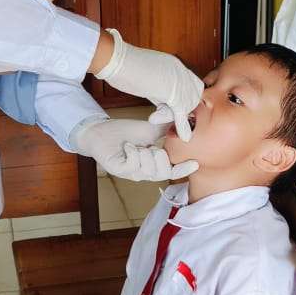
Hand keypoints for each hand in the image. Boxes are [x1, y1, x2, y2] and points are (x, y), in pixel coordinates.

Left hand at [70, 117, 197, 180]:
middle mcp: (143, 173)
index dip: (183, 170)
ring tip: (137, 146)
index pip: (171, 172)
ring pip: (149, 170)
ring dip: (145, 154)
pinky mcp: (118, 170)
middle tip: (151, 147)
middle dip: (160, 157)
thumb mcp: (150, 130)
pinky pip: (134, 165)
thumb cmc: (124, 132)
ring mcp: (130, 173)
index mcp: (152, 165)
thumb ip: (167, 129)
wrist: (100, 131)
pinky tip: (128, 146)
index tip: (194, 163)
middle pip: (162, 173)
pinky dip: (133, 152)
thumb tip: (183, 121)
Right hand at [92, 30, 204, 140]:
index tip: (177, 112)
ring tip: (155, 118)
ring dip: (174, 117)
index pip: (192, 85)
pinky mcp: (171, 91)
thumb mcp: (149, 79)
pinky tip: (183, 136)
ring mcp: (177, 80)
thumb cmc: (123, 66)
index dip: (186, 100)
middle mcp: (180, 70)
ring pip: (186, 105)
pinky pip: (181, 112)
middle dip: (184, 111)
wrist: (115, 60)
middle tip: (169, 120)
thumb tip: (162, 105)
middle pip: (193, 96)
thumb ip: (159, 91)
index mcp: (175, 64)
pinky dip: (182, 125)